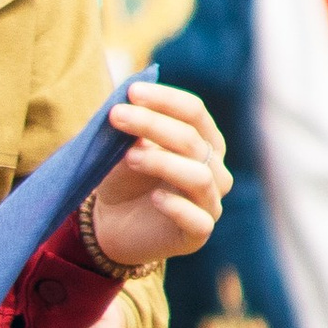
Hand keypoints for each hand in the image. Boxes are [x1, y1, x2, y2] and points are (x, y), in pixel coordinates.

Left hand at [89, 83, 230, 270]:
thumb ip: (131, 129)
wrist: (112, 225)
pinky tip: (155, 198)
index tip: (131, 92)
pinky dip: (176, 206)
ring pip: (198, 176)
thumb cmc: (125, 180)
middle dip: (152, 124)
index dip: (165, 99)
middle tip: (117, 116)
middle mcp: (214, 169)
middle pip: (192, 139)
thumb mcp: (124, 148)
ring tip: (129, 157)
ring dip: (162, 161)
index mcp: (203, 141)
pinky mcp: (198, 235)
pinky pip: (198, 219)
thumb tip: (132, 106)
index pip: (194, 111)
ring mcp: (210, 202)